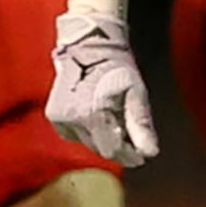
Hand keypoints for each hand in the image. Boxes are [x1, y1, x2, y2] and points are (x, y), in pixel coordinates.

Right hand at [48, 13, 156, 164]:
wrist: (88, 49)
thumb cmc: (117, 69)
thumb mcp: (136, 95)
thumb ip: (141, 125)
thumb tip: (150, 152)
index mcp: (92, 113)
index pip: (111, 149)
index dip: (129, 155)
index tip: (142, 156)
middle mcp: (72, 118)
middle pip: (100, 148)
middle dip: (118, 146)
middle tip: (133, 139)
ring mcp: (60, 118)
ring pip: (89, 143)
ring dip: (105, 138)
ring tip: (116, 120)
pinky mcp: (55, 117)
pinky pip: (76, 135)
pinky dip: (91, 132)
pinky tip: (100, 117)